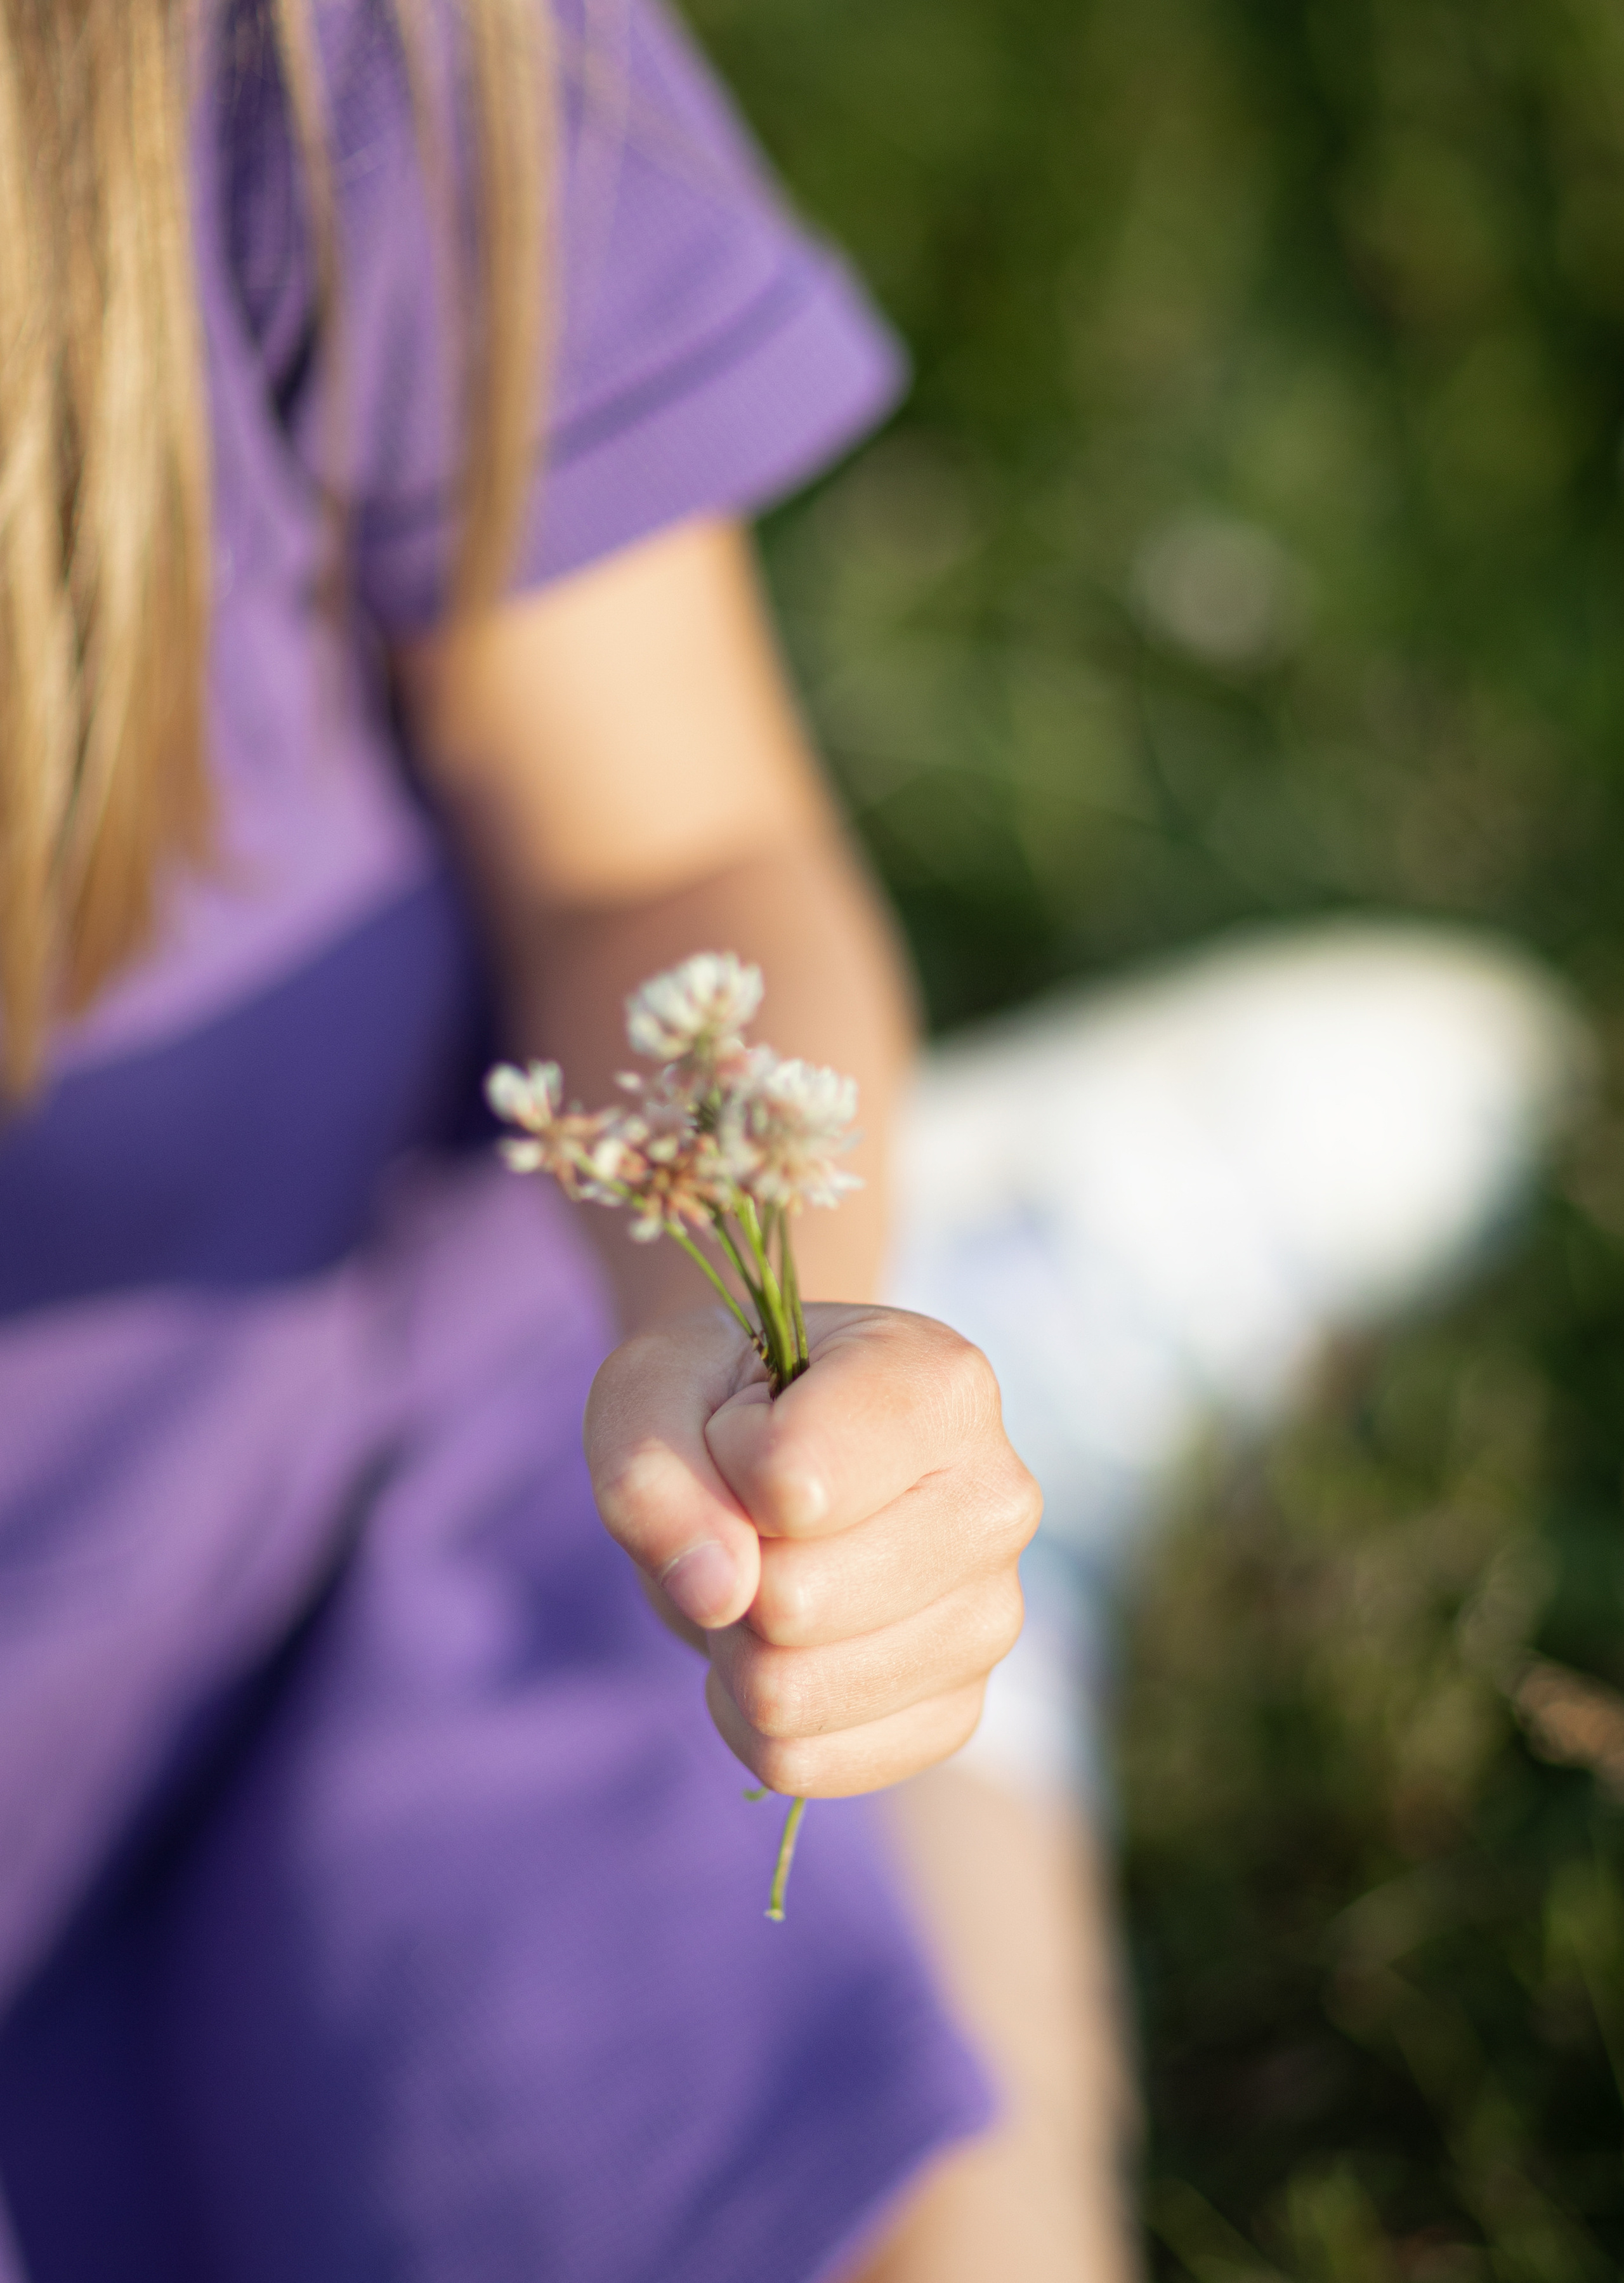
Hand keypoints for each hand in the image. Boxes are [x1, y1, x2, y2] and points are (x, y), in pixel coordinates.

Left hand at [584, 1303, 1038, 1795]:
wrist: (772, 1456)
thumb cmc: (718, 1405)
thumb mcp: (648, 1390)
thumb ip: (651, 1469)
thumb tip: (718, 1596)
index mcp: (943, 1385)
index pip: (789, 1481)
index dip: (718, 1463)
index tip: (744, 1431)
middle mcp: (997, 1500)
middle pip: (794, 1604)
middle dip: (728, 1571)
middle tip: (748, 1520)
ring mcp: (991, 1616)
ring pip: (792, 1696)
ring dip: (735, 1646)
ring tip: (766, 1576)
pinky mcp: (958, 1711)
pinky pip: (802, 1763)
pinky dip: (749, 1717)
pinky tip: (781, 1645)